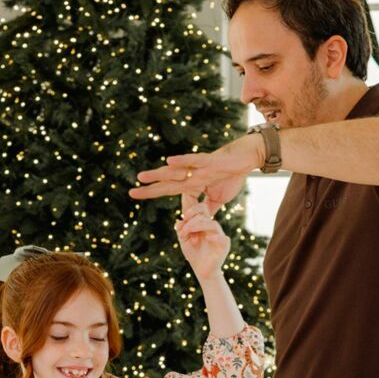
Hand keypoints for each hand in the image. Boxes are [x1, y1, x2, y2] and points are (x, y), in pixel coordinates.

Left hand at [129, 136, 261, 208]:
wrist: (247, 157)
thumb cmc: (232, 175)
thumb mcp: (218, 198)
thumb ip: (206, 209)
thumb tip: (199, 219)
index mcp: (192, 184)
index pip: (169, 190)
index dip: (153, 193)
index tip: (135, 195)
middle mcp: (192, 175)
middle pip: (167, 182)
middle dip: (150, 188)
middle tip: (131, 192)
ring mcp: (200, 168)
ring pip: (177, 171)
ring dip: (159, 174)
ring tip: (142, 176)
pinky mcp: (212, 161)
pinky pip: (196, 161)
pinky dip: (183, 161)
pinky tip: (169, 161)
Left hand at [175, 195, 230, 282]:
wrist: (202, 270)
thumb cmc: (194, 254)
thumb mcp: (184, 241)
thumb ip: (181, 230)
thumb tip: (179, 221)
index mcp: (204, 224)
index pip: (202, 208)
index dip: (193, 209)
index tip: (184, 216)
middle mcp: (212, 228)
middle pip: (204, 216)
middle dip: (191, 223)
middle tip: (183, 232)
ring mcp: (220, 235)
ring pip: (213, 224)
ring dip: (198, 227)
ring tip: (189, 233)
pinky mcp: (224, 246)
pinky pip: (222, 238)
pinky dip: (215, 237)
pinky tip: (207, 239)